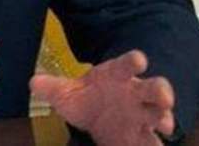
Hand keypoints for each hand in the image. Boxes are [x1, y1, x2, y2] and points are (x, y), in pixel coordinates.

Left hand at [30, 49, 174, 145]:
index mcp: (117, 75)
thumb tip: (34, 82)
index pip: (127, 64)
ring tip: (165, 126)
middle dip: (162, 91)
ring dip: (165, 119)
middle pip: (153, 88)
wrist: (95, 116)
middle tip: (165, 98)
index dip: (133, 61)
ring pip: (160, 114)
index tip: (139, 60)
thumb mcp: (66, 93)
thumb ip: (52, 87)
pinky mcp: (142, 135)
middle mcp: (135, 93)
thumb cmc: (86, 97)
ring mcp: (142, 115)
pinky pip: (151, 141)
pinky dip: (153, 144)